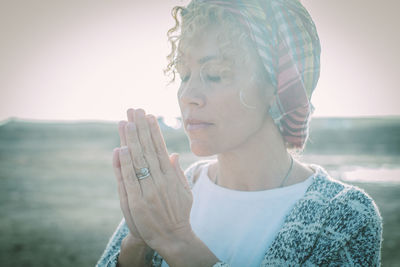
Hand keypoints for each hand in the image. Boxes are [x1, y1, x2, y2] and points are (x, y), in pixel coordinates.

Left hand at [113, 108, 193, 250]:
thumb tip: (173, 153)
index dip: (154, 131)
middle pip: (148, 149)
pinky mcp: (137, 202)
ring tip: (126, 122)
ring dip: (131, 140)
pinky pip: (130, 179)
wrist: (173, 237)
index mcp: (171, 176)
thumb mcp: (185, 191)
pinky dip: (125, 164)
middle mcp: (161, 180)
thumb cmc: (179, 213)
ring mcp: (149, 191)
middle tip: (134, 110)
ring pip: (139, 161)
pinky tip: (121, 148)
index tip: (149, 116)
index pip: (160, 148)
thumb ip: (177, 172)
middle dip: (141, 128)